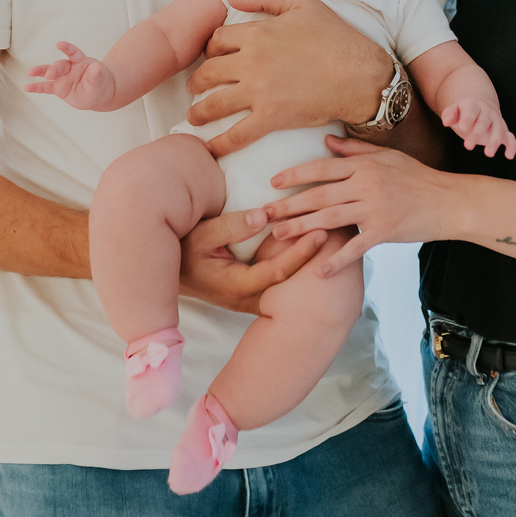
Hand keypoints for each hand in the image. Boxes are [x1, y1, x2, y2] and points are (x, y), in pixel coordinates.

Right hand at [25, 41, 116, 109]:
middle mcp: (70, 68)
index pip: (73, 53)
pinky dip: (37, 87)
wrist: (99, 95)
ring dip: (40, 72)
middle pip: (59, 65)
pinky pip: (46, 87)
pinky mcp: (59, 88)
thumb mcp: (100, 79)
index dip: (67, 48)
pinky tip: (27, 87)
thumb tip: (96, 67)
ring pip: (49, 73)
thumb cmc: (101, 83)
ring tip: (30, 72)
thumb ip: (96, 74)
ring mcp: (63, 78)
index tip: (59, 44)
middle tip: (49, 75)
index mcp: (81, 62)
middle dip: (53, 69)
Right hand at [178, 208, 339, 314]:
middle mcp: (250, 299)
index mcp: (238, 286)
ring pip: (291, 287)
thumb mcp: (201, 235)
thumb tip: (262, 216)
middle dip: (317, 259)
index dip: (300, 252)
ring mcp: (255, 300)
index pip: (278, 272)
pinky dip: (303, 268)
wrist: (172, 274)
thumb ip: (231, 226)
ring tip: (340, 240)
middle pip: (292, 282)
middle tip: (342, 234)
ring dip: (313, 265)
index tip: (321, 231)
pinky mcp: (258, 296)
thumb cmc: (185, 250)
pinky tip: (321, 252)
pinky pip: (286, 285)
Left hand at [185, 0, 392, 156]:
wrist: (360, 75)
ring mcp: (259, 92)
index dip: (210, 48)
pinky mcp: (270, 118)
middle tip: (195, 87)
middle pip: (209, 72)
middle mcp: (251, 62)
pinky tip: (210, 148)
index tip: (211, 56)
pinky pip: (237, 134)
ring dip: (199, 112)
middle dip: (198, 81)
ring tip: (193, 117)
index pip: (217, 40)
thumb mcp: (302, 3)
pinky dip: (220, 144)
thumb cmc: (336, 37)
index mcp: (257, 33)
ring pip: (215, 103)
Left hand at [260, 135, 460, 277]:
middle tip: (263, 214)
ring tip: (278, 236)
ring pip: (329, 219)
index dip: (295, 176)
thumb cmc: (418, 177)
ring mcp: (375, 209)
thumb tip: (326, 140)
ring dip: (301, 229)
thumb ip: (355, 149)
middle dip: (288, 205)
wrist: (449, 201)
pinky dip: (336, 259)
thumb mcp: (387, 157)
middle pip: (318, 196)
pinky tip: (318, 270)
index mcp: (364, 166)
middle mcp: (366, 185)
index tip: (273, 183)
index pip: (321, 169)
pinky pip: (355, 247)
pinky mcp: (384, 231)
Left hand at [442, 98, 515, 159]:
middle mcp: (488, 112)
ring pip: (498, 131)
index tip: (462, 127)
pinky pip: (510, 138)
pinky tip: (509, 156)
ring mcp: (497, 122)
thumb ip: (449, 115)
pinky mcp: (504, 131)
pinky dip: (512, 146)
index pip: (471, 111)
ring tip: (488, 154)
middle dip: (476, 134)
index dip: (467, 119)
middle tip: (467, 146)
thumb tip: (445, 122)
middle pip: (483, 122)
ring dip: (494, 142)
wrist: (481, 107)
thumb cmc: (463, 112)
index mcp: (474, 106)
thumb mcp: (455, 111)